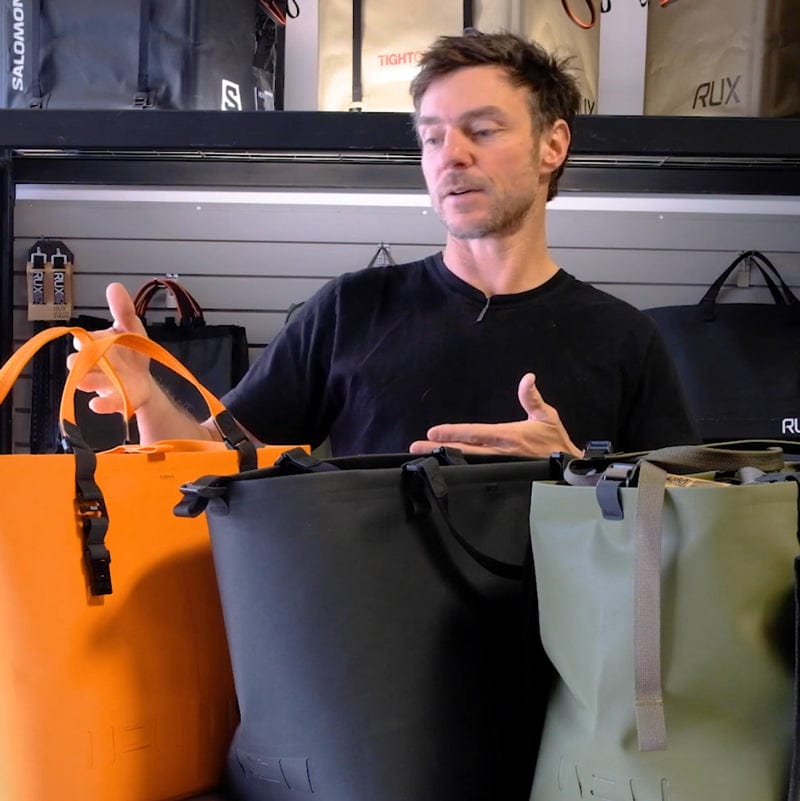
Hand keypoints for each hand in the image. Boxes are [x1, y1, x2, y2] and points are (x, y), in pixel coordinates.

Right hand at [67, 283, 154, 414]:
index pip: (85, 339)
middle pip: (81, 363)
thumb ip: (123, 310)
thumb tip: (114, 286)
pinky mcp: (115, 400)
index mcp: (96, 345)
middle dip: (82, 362)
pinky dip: (102, 405)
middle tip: (83, 360)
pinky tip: (96, 405)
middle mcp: (94, 364)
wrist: (143, 380)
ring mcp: (103, 383)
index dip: (86, 339)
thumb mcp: (132, 328)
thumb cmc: (132, 352)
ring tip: (84, 382)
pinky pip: (106, 404)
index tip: (86, 338)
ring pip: (90, 382)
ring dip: (88, 382)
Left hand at [409, 373, 582, 458]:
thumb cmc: (555, 442)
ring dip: (445, 460)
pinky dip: (459, 470)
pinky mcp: (501, 477)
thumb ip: (532, 399)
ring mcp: (499, 467)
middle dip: (439, 449)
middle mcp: (501, 453)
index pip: (475, 433)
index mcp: (508, 437)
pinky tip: (444, 469)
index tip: (433, 432)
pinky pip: (476, 473)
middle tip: (415, 447)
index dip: (453, 432)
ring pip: (467, 463)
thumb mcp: (546, 416)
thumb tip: (528, 378)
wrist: (568, 469)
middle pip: (464, 451)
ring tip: (423, 457)